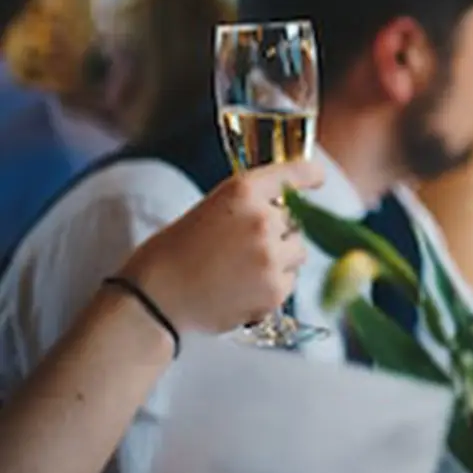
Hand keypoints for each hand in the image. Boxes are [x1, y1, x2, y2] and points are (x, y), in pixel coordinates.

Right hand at [119, 160, 320, 335]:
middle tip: (243, 248)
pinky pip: (290, 281)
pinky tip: (241, 289)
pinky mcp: (275, 289)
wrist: (154, 299)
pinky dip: (272, 286)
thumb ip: (247, 206)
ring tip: (241, 270)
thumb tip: (282, 211)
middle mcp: (263, 219)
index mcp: (242, 192)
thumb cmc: (174, 254)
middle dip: (278, 232)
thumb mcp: (209, 211)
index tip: (317, 177)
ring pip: (297, 252)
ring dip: (280, 259)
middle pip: (294, 221)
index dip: (308, 175)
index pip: (291, 174)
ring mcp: (272, 255)